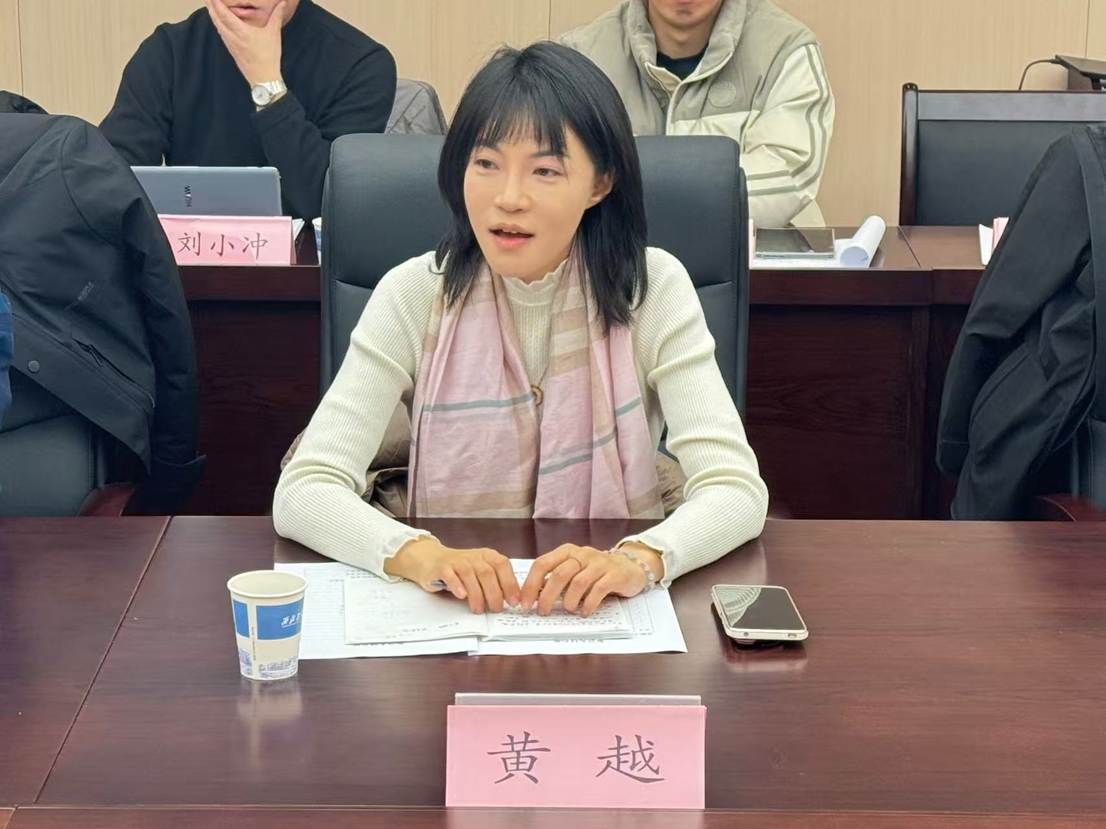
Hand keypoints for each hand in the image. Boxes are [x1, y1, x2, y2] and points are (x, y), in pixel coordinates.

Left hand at [205, 0, 285, 86]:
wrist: (263, 78)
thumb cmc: (268, 57)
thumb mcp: (274, 34)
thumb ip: (276, 16)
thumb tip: (283, 3)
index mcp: (241, 31)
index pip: (224, 13)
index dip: (216, 3)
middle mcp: (232, 37)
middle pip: (216, 18)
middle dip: (211, 6)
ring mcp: (230, 44)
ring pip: (217, 26)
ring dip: (212, 14)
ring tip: (210, 5)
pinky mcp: (231, 49)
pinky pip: (221, 33)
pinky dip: (217, 24)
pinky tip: (218, 22)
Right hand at [384, 537, 520, 613]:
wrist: (430, 559)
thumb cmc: (460, 570)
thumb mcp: (480, 573)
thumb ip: (495, 582)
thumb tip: (511, 601)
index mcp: (487, 556)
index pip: (502, 566)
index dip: (510, 583)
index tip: (514, 601)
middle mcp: (474, 556)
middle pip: (488, 573)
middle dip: (494, 593)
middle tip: (496, 609)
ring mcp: (457, 561)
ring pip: (470, 575)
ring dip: (477, 594)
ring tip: (479, 609)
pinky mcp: (442, 567)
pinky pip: (450, 575)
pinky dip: (457, 585)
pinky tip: (462, 595)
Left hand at [518, 543, 662, 616]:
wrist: (630, 566)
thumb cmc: (596, 572)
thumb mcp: (574, 570)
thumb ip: (556, 579)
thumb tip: (533, 597)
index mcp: (567, 551)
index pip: (542, 564)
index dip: (531, 584)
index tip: (525, 603)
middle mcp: (582, 554)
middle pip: (558, 574)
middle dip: (547, 596)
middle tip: (543, 612)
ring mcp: (599, 563)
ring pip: (578, 583)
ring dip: (569, 601)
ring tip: (569, 611)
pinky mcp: (614, 574)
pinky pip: (598, 590)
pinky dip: (589, 604)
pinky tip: (585, 612)